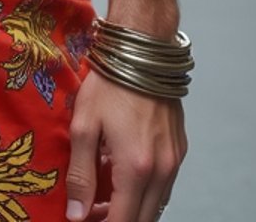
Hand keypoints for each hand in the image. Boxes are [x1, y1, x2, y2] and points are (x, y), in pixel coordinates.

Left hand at [66, 71, 185, 221]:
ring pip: (156, 204)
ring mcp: (174, 160)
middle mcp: (162, 170)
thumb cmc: (109, 83)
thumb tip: (76, 214)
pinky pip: (163, 184)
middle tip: (89, 210)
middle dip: (116, 220)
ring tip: (102, 193)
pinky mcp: (179, 149)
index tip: (83, 220)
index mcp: (136, 168)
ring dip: (132, 207)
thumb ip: (81, 175)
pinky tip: (120, 173)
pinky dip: (144, 190)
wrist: (142, 50)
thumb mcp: (84, 126)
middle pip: (143, 220)